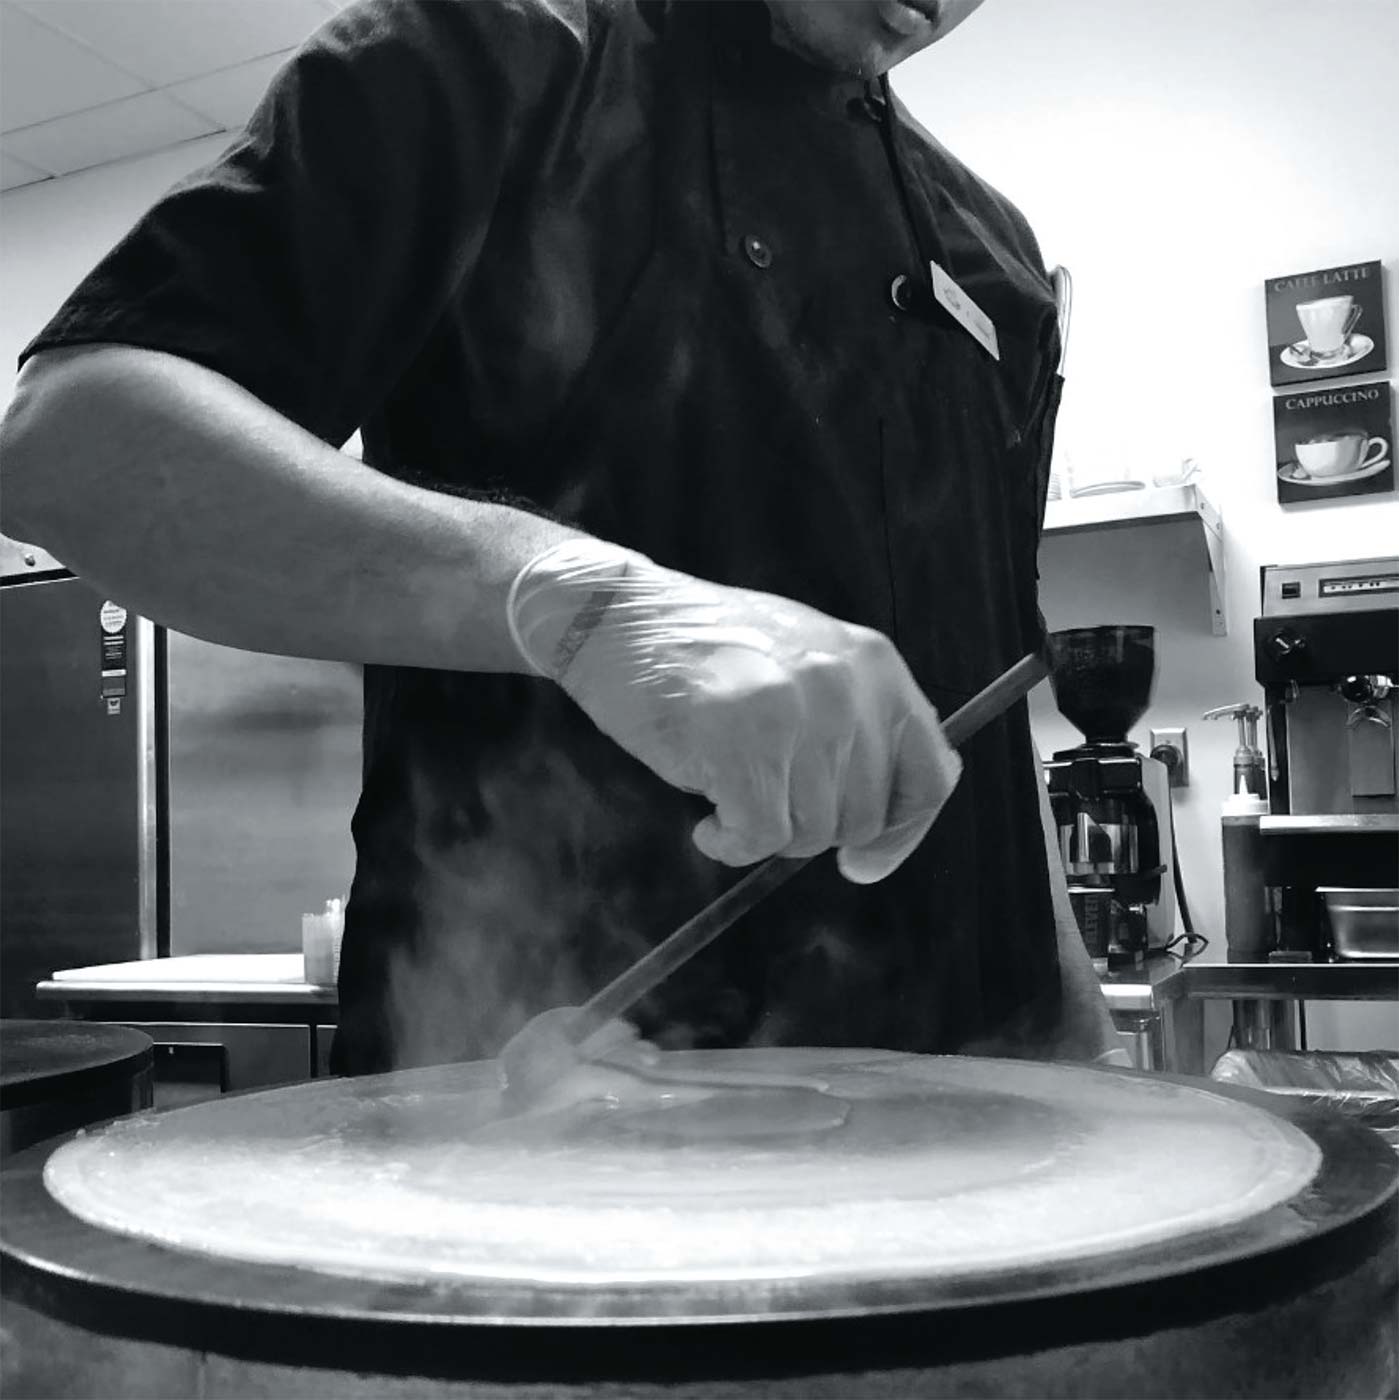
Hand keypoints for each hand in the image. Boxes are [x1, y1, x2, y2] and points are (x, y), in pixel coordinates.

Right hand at [507, 539, 960, 881]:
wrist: (616, 618)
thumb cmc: (705, 653)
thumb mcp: (804, 663)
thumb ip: (855, 726)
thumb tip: (878, 841)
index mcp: (873, 663)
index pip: (930, 774)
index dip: (902, 832)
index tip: (862, 863)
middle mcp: (846, 686)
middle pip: (863, 818)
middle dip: (809, 828)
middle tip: (758, 798)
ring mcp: (796, 713)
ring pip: (811, 834)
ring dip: (763, 831)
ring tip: (724, 789)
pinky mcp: (742, 744)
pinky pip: (759, 839)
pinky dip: (730, 845)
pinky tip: (706, 822)